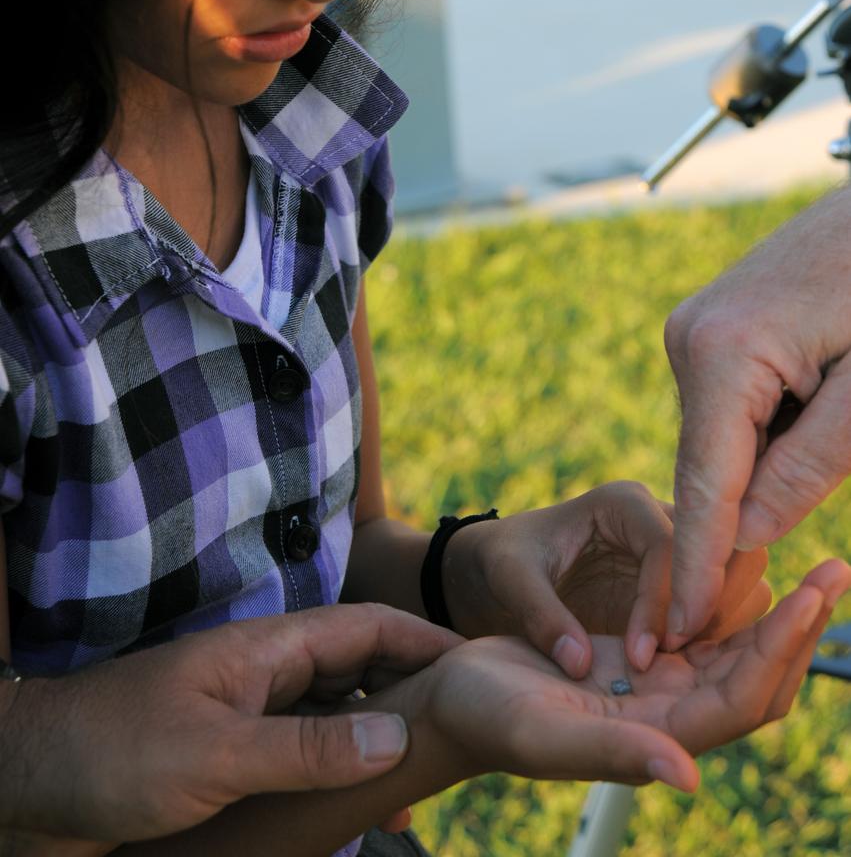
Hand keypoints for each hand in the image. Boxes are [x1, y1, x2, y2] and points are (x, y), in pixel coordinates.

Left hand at [0, 604, 459, 845]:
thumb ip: (305, 746)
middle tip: (470, 732)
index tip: (483, 666)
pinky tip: (361, 807)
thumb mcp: (216, 754)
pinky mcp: (233, 751)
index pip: (366, 629)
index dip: (426, 642)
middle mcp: (266, 673)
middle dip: (416, 697)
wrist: (31, 782)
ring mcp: (250, 712)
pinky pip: (305, 752)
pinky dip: (341, 772)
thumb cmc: (113, 753)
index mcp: (267, 649)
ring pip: (336, 716)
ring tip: (426, 783)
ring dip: (379, 742)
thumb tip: (397, 733)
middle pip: (360, 670)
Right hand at [423, 560, 849, 792]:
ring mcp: (656, 688)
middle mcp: (669, 716)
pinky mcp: (637, 659)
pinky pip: (701, 632)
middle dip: (798, 627)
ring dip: (772, 613)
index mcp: (656, 736)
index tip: (811, 593)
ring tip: (805, 565)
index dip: (782, 649)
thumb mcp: (542, 735)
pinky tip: (737, 564)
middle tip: (834, 570)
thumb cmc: (484, 717)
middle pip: (757, 676)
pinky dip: (727, 601)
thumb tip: (692, 775)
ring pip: (735, 651)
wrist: (449, 699)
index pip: (743, 698)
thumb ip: (614, 752)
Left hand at [441, 483, 769, 677]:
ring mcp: (682, 554)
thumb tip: (578, 664)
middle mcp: (663, 519)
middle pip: (726, 550)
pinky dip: (722, 638)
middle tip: (677, 663)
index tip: (644, 659)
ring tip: (683, 670)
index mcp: (623, 504)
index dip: (663, 604)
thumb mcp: (509, 579)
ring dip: (724, 624)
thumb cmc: (505, 562)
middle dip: (711, 608)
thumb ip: (540, 616)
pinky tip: (690, 673)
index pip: (668, 546)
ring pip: (741, 576)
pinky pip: (728, 607)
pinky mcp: (687, 587)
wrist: (510, 567)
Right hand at [664, 187, 850, 644]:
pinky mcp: (713, 328)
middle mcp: (689, 339)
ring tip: (821, 447)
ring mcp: (695, 329)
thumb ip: (809, 466)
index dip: (696, 564)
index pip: (704, 484)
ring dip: (762, 473)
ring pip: (722, 438)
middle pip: (708, 464)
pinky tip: (813, 418)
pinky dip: (764, 438)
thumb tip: (750, 534)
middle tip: (742, 598)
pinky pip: (731, 406)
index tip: (681, 630)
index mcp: (721, 353)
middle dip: (731, 528)